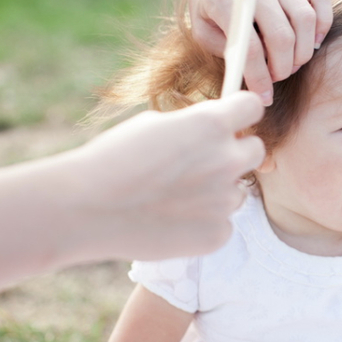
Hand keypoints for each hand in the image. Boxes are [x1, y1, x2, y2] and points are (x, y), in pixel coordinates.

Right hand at [73, 91, 264, 259]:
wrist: (86, 209)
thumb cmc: (113, 160)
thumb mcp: (154, 124)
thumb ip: (193, 126)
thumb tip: (214, 131)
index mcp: (211, 124)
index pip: (251, 107)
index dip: (239, 113)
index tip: (230, 121)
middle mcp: (227, 159)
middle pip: (255, 150)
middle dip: (235, 153)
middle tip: (204, 163)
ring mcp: (225, 200)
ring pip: (237, 191)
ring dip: (217, 191)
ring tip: (175, 197)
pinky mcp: (219, 234)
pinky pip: (223, 223)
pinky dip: (204, 223)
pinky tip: (172, 221)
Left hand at [182, 0, 331, 104]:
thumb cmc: (209, 6)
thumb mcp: (203, 31)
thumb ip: (227, 52)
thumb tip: (257, 80)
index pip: (249, 47)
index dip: (259, 77)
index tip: (264, 97)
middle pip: (282, 36)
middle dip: (283, 67)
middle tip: (277, 78)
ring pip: (305, 19)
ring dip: (303, 51)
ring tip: (292, 64)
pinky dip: (323, 24)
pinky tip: (314, 42)